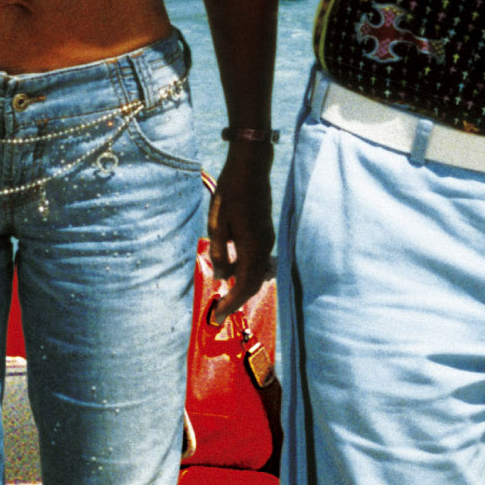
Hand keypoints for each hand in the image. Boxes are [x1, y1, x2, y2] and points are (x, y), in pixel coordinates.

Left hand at [206, 134, 276, 311]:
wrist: (251, 167)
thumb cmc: (230, 192)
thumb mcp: (217, 223)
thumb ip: (220, 252)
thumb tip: (222, 277)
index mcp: (253, 247)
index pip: (244, 285)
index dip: (231, 304)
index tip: (217, 317)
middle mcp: (264, 247)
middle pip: (253, 283)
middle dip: (236, 300)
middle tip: (219, 313)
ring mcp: (267, 239)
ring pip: (256, 272)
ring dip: (241, 286)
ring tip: (223, 295)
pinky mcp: (265, 231)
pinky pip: (257, 260)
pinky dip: (245, 271)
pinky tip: (231, 269)